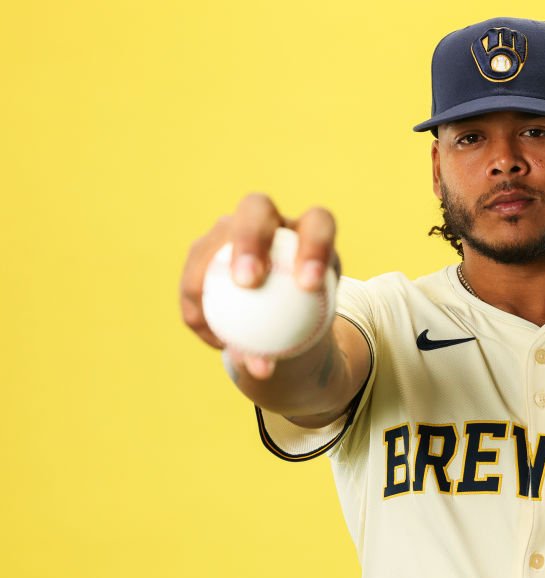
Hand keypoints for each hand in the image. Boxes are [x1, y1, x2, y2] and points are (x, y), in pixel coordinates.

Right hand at [179, 193, 340, 379]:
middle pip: (256, 208)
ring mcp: (232, 229)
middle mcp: (269, 219)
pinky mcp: (204, 250)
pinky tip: (213, 340)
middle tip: (248, 282)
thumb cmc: (307, 322)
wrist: (287, 318)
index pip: (317, 224)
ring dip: (206, 272)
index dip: (315, 246)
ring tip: (212, 319)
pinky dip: (198, 311)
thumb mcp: (311, 334)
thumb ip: (289, 346)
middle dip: (250, 239)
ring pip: (213, 240)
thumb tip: (260, 369)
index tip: (308, 286)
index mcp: (309, 230)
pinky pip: (193, 278)